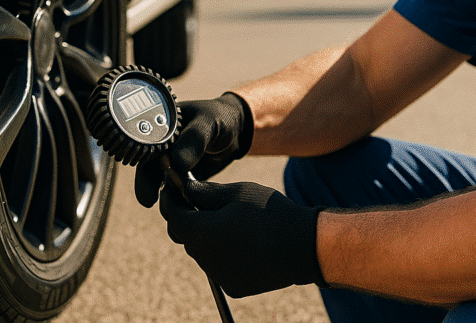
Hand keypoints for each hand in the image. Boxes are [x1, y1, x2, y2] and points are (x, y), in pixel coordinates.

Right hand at [134, 93, 252, 206]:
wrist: (236, 130)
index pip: (143, 142)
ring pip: (157, 180)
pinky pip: (172, 189)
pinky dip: (174, 198)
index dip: (141, 160)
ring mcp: (168, 160)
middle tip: (148, 200)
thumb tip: (175, 163)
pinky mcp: (179, 176)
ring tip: (167, 208)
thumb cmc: (221, 118)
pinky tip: (180, 208)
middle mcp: (160, 143)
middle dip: (146, 183)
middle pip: (146, 164)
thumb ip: (194, 139)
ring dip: (159, 193)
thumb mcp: (209, 122)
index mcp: (161, 124)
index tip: (146, 175)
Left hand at [159, 178, 323, 297]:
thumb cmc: (270, 212)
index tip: (173, 190)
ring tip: (229, 221)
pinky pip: (219, 266)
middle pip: (185, 236)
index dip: (171, 201)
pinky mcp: (233, 286)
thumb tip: (185, 189)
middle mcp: (206, 258)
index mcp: (203, 232)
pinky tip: (242, 241)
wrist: (304, 246)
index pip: (173, 217)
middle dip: (189, 219)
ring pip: (203, 252)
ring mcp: (219, 275)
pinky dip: (223, 254)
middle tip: (201, 202)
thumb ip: (204, 192)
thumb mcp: (237, 192)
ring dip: (207, 237)